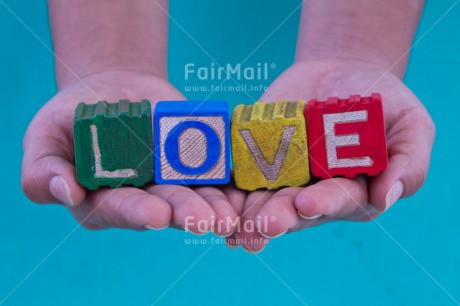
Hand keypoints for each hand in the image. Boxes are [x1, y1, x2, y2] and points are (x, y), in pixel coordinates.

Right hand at [21, 70, 240, 235]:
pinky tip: (244, 190)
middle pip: (165, 207)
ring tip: (230, 215)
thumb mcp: (45, 137)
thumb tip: (66, 193)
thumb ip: (44, 170)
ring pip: (195, 195)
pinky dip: (229, 181)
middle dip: (186, 214)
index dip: (137, 212)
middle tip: (206, 222)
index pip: (118, 210)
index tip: (158, 215)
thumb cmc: (72, 115)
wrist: (112, 88)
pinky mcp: (194, 162)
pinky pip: (214, 172)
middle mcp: (142, 197)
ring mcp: (171, 181)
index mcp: (104, 200)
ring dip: (214, 205)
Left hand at [230, 59, 434, 252]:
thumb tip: (387, 197)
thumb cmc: (384, 102)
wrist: (341, 75)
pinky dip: (226, 187)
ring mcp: (282, 177)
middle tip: (262, 225)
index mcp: (350, 192)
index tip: (306, 203)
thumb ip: (407, 164)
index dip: (323, 203)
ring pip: (262, 199)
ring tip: (233, 223)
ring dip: (247, 213)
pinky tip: (215, 197)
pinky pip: (239, 175)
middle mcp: (313, 192)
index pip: (338, 201)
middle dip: (278, 216)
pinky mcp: (257, 159)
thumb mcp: (410, 127)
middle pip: (294, 209)